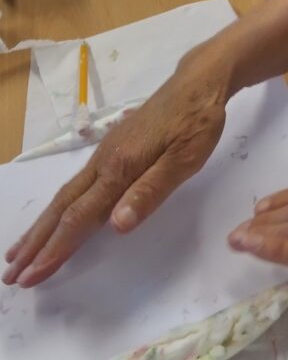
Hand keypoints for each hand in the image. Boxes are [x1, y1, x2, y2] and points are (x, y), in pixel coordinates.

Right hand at [2, 52, 228, 287]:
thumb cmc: (196, 123)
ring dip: (42, 226)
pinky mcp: (113, 147)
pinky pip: (78, 184)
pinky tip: (57, 214)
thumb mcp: (184, 160)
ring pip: (66, 195)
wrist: (198, 82)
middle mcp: (104, 161)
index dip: (55, 248)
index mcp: (119, 168)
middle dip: (36, 243)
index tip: (30, 277)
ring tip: (19, 251)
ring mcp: (106, 153)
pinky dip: (59, 207)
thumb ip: (150, 192)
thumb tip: (116, 226)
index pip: (80, 216)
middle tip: (11, 275)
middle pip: (62, 207)